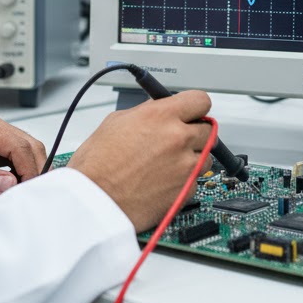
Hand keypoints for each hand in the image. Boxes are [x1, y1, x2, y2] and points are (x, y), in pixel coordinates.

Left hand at [0, 113, 46, 196]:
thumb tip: (9, 184)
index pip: (19, 145)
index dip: (29, 168)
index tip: (28, 190)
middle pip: (28, 144)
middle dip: (33, 168)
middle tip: (28, 193)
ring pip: (24, 148)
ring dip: (27, 168)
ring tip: (20, 191)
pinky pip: (13, 153)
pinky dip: (18, 168)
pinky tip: (11, 183)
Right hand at [66, 89, 212, 232]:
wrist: (94, 201)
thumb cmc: (97, 165)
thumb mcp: (116, 121)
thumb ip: (146, 112)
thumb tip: (159, 108)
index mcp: (161, 116)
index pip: (200, 100)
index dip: (195, 106)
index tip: (192, 112)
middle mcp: (178, 138)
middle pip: (208, 129)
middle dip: (194, 133)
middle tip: (177, 139)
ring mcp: (185, 166)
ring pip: (206, 157)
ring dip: (192, 158)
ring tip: (166, 164)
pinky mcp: (186, 191)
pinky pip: (196, 180)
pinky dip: (184, 180)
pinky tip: (163, 181)